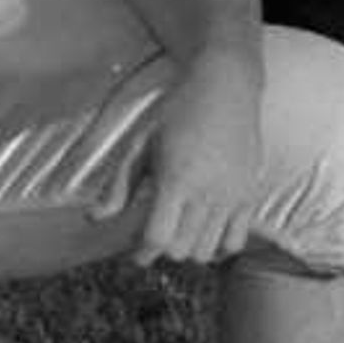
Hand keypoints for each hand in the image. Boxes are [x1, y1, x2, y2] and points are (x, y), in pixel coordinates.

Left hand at [101, 48, 267, 266]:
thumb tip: (94, 218)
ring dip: (187, 250)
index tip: (135, 255)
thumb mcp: (140, 144)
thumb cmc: (176, 113)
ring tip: (178, 234)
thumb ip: (119, 185)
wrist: (224, 87)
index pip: (157, 238)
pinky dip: (217, 248)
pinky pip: (235, 242)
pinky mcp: (249, 195)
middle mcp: (206, 192)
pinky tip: (204, 235)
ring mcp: (231, 195)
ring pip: (206, 250)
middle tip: (155, 237)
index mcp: (175, 179)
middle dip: (162, 249)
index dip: (141, 254)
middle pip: (180, 249)